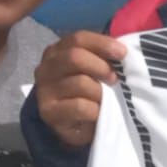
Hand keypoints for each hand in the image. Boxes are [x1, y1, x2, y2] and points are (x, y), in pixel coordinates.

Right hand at [34, 31, 126, 149]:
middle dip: (101, 67)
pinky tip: (99, 113)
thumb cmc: (87, 93)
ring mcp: (44, 90)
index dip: (102, 43)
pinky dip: (95, 109)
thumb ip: (101, 57)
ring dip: (101, 92)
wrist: (75, 127)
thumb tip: (121, 51)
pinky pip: (79, 105)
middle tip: (115, 79)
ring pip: (80, 82)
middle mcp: (45, 67)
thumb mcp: (93, 71)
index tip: (122, 53)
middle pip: (75, 57)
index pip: (78, 38)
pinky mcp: (48, 111)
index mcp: (57, 51)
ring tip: (107, 100)